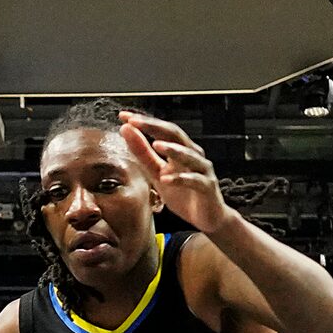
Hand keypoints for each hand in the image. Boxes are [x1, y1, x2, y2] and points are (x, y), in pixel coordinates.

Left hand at [119, 111, 231, 235]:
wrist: (208, 217)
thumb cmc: (183, 194)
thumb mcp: (157, 174)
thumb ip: (144, 155)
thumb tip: (126, 132)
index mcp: (180, 150)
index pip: (161, 131)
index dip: (144, 122)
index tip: (123, 115)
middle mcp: (193, 155)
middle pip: (175, 135)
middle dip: (155, 127)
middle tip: (135, 122)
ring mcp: (202, 170)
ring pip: (189, 155)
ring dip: (173, 150)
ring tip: (157, 145)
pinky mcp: (207, 187)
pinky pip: (194, 180)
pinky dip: (181, 179)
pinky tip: (167, 179)